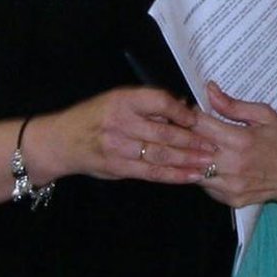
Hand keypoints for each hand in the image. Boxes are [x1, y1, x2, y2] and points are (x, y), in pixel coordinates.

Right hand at [45, 86, 216, 183]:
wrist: (62, 141)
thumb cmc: (94, 117)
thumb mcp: (116, 100)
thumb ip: (147, 104)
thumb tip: (183, 108)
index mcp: (122, 100)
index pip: (158, 101)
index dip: (181, 111)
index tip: (198, 118)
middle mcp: (121, 122)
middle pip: (164, 132)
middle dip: (192, 140)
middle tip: (214, 145)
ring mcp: (119, 147)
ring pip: (161, 154)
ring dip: (188, 159)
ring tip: (209, 162)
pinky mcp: (119, 167)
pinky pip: (152, 172)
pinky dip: (174, 175)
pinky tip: (191, 176)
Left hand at [189, 82, 276, 208]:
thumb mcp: (264, 115)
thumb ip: (234, 105)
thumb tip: (210, 91)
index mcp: (240, 140)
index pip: (199, 126)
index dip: (189, 116)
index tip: (188, 112)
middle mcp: (233, 166)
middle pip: (191, 150)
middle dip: (186, 138)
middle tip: (188, 129)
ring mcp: (232, 186)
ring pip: (194, 172)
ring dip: (192, 159)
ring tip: (200, 148)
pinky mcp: (233, 200)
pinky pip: (206, 187)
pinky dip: (204, 176)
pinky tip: (213, 165)